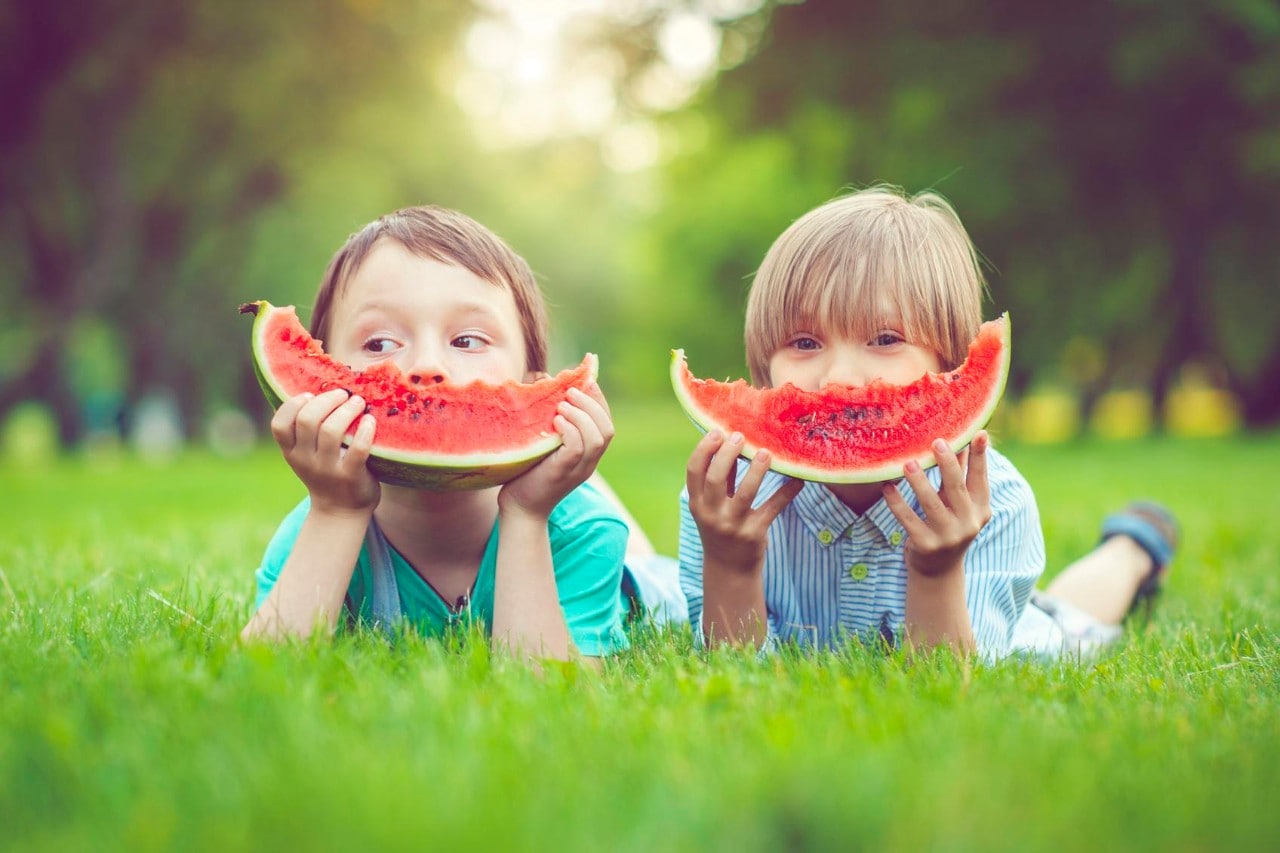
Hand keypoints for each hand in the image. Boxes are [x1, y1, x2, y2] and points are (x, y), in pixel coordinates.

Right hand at [271, 389, 379, 515]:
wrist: (340, 512)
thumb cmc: (326, 473)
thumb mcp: (306, 455)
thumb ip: (306, 431)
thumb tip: (320, 389)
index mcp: (291, 452)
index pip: (279, 425)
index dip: (293, 404)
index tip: (310, 394)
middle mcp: (305, 460)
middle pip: (308, 420)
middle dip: (326, 400)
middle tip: (343, 393)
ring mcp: (327, 469)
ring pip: (332, 431)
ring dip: (347, 410)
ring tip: (358, 402)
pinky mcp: (350, 476)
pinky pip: (358, 449)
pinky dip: (365, 431)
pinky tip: (371, 421)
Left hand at [498, 382, 613, 518]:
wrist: (520, 509)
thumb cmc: (527, 472)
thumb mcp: (543, 442)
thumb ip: (550, 418)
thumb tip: (545, 380)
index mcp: (588, 454)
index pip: (606, 424)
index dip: (599, 400)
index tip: (586, 380)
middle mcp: (589, 463)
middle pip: (607, 429)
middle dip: (592, 404)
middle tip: (570, 391)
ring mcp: (578, 470)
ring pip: (597, 439)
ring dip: (581, 415)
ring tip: (562, 404)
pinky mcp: (563, 473)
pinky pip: (577, 449)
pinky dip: (570, 430)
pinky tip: (556, 421)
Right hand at [686, 430, 802, 574]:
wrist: (729, 569)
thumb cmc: (720, 528)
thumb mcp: (711, 506)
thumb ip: (720, 480)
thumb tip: (731, 444)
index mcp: (697, 503)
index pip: (694, 470)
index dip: (704, 449)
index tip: (718, 432)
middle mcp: (711, 514)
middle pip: (715, 478)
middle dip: (728, 454)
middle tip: (741, 437)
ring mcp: (732, 525)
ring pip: (745, 493)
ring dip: (756, 470)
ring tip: (766, 453)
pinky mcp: (754, 534)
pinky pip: (772, 508)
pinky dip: (786, 492)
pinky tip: (798, 480)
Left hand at [882, 430, 991, 577]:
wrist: (938, 570)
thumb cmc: (948, 525)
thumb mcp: (959, 504)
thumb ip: (959, 476)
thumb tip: (959, 441)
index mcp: (980, 509)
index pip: (980, 478)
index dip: (980, 456)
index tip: (978, 433)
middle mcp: (968, 523)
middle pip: (956, 488)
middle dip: (947, 463)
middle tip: (937, 442)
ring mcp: (947, 536)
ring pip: (931, 504)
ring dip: (918, 482)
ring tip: (908, 463)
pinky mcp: (925, 545)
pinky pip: (908, 519)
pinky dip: (896, 502)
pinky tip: (887, 487)